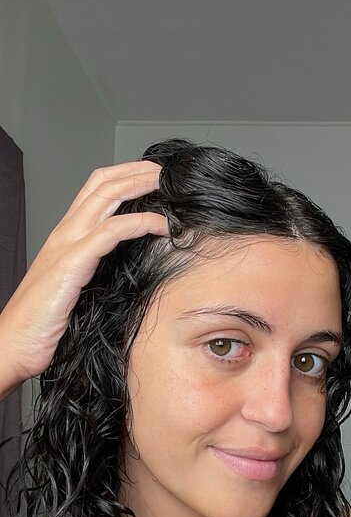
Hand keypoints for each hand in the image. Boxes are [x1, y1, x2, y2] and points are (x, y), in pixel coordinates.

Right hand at [0, 161, 168, 387]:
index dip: (126, 175)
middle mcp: (65, 233)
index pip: (96, 189)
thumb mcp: (76, 287)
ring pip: (107, 197)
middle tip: (168, 171)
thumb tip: (129, 265)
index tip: (155, 177)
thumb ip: (96, 269)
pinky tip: (160, 225)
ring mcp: (66, 246)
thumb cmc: (43, 323)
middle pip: (103, 184)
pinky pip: (110, 232)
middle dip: (138, 171)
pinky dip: (140, 223)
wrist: (13, 345)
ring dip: (141, 186)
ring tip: (169, 186)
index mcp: (66, 236)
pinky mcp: (71, 264)